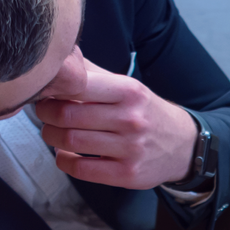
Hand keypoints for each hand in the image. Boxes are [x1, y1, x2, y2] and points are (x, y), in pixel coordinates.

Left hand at [33, 54, 198, 188]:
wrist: (184, 146)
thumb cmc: (146, 113)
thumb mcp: (128, 87)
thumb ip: (92, 73)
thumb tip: (58, 55)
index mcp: (129, 91)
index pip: (76, 85)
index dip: (52, 89)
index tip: (47, 93)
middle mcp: (131, 119)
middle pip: (66, 115)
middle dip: (45, 114)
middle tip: (44, 114)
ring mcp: (131, 149)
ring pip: (70, 141)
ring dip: (52, 137)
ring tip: (54, 133)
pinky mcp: (128, 174)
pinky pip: (80, 169)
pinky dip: (64, 161)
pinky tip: (66, 154)